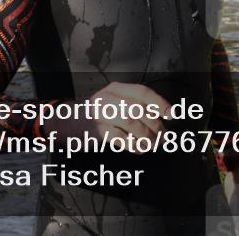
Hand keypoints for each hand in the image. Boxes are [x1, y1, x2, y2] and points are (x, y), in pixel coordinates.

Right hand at [45, 82, 170, 154]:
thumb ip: (134, 107)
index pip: (142, 92)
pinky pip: (119, 138)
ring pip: (131, 123)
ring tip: (153, 145)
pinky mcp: (96, 130)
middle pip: (139, 109)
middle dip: (156, 125)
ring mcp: (101, 113)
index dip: (159, 103)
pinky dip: (133, 145)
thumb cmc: (96, 114)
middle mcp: (109, 98)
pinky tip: (139, 149)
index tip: (172, 115)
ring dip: (146, 137)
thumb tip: (160, 119)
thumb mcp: (114, 102)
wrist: (67, 122)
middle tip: (164, 138)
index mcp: (116, 89)